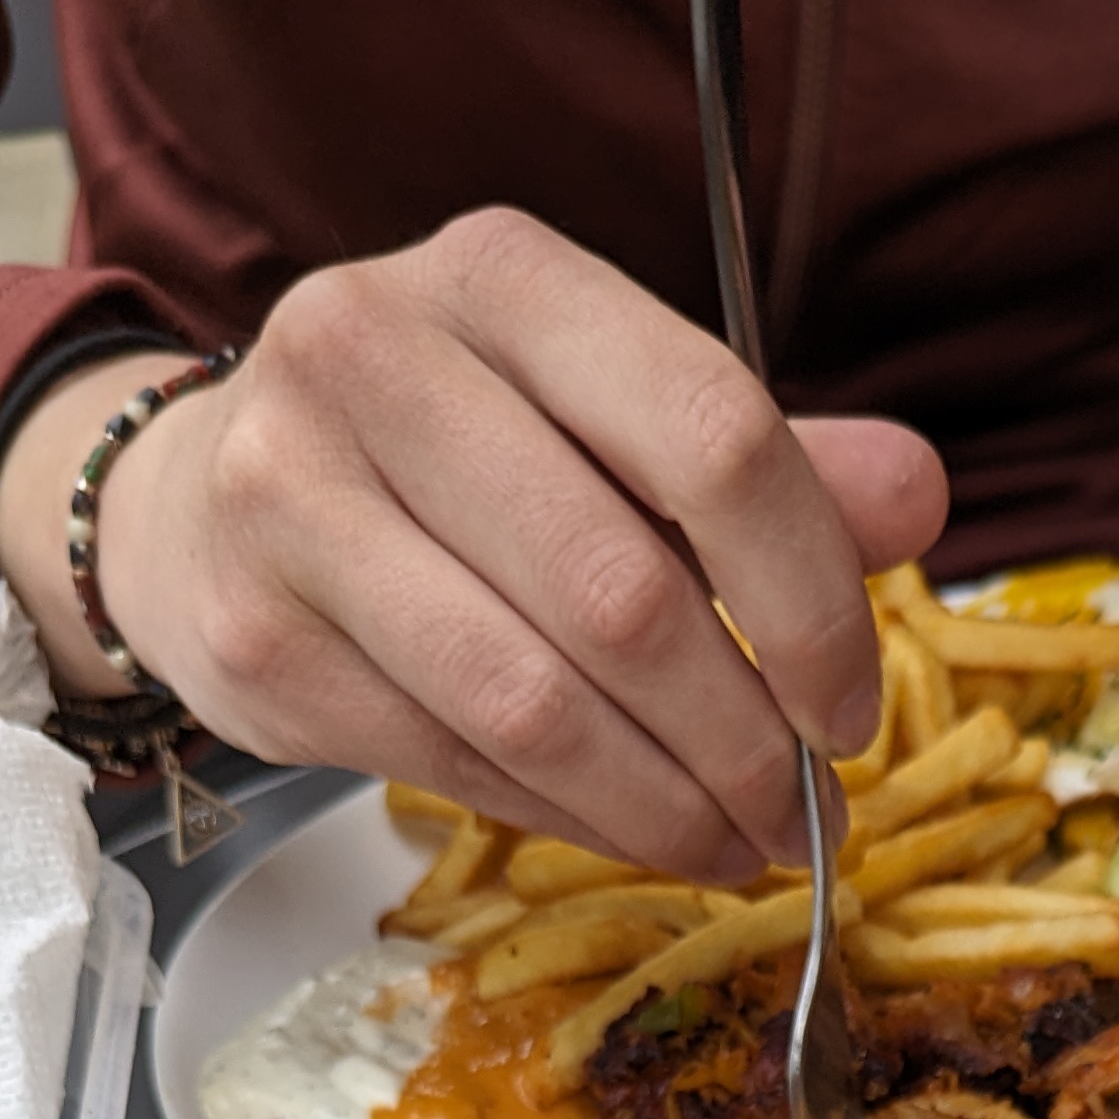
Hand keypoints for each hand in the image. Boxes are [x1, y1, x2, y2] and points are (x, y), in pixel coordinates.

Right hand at [0, 210, 946, 877]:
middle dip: (742, 736)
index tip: (850, 705)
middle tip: (804, 809)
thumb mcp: (603, 415)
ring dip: (664, 804)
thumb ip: (760, 459)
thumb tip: (919, 498)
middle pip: (624, 592)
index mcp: (502, 275)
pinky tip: (629, 830)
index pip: (710, 431)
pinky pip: (457, 764)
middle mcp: (376, 354)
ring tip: (736, 843)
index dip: (811, 594)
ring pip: (537, 702)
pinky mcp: (257, 637)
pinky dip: (569, 819)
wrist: (200, 498)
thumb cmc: (445, 457)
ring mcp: (294, 496)